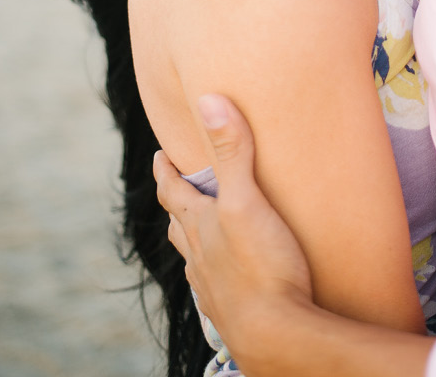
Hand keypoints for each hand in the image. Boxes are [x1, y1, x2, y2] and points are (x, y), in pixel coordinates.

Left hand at [154, 94, 312, 356]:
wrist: (277, 336)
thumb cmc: (261, 267)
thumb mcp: (247, 199)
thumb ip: (231, 151)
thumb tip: (208, 100)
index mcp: (199, 225)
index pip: (171, 191)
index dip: (164, 171)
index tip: (159, 155)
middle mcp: (198, 256)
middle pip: (178, 225)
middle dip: (175, 202)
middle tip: (177, 185)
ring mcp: (212, 287)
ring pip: (193, 258)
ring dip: (193, 240)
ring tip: (200, 231)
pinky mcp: (231, 311)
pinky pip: (213, 286)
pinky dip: (214, 271)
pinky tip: (225, 275)